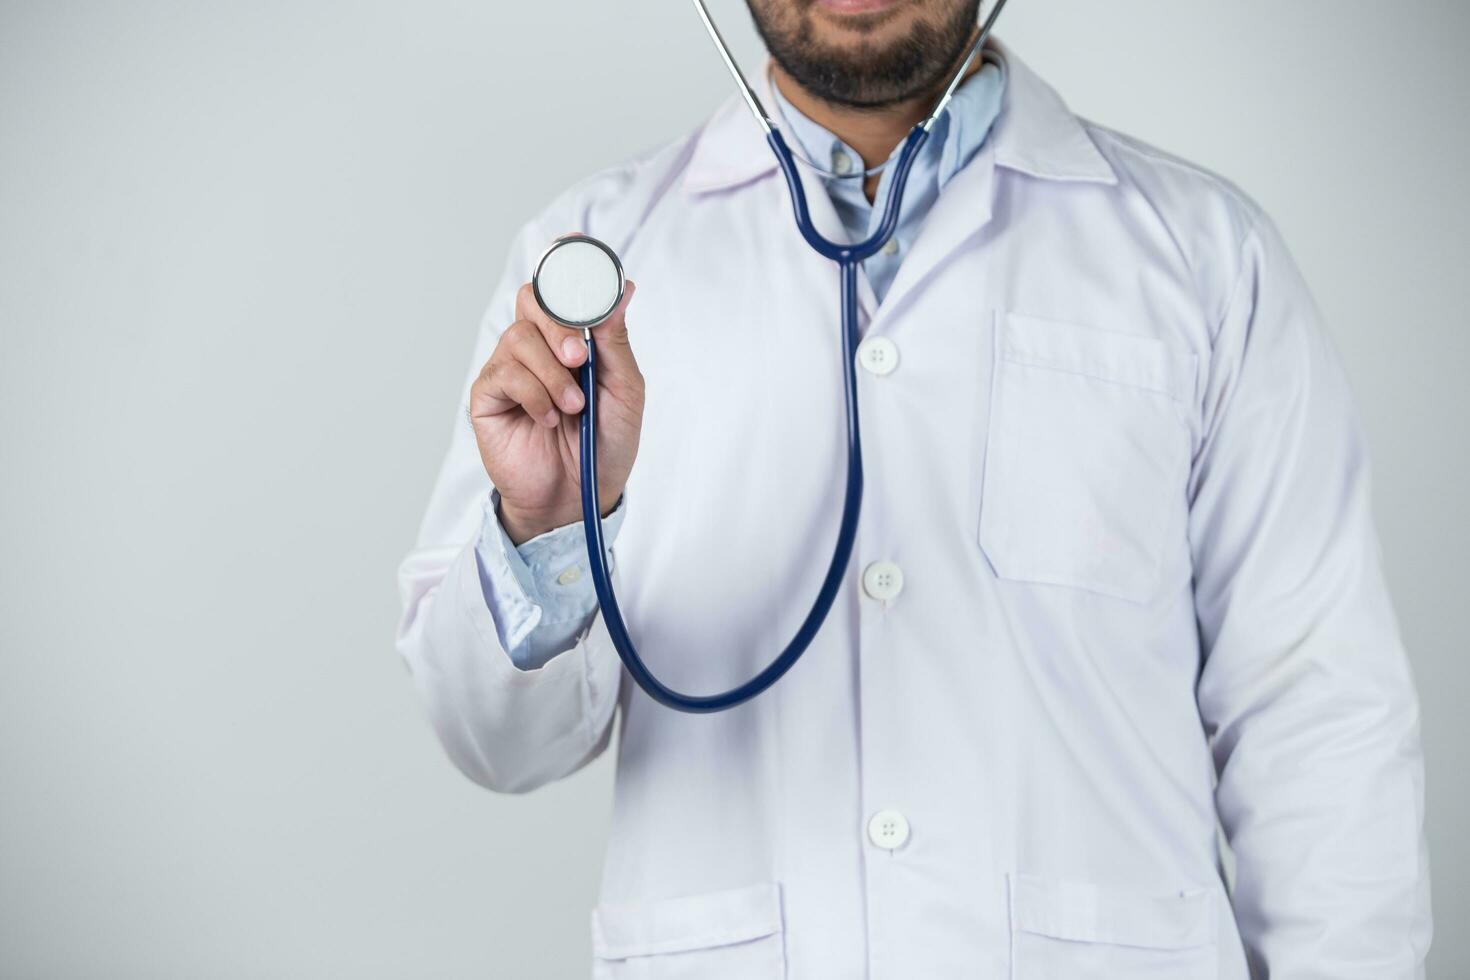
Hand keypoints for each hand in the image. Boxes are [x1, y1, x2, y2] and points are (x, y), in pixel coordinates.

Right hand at [470, 271, 642, 544]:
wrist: (581, 497)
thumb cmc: (604, 445)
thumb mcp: (624, 390)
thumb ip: (615, 339)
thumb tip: (623, 288)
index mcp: (573, 337)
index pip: (562, 287)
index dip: (566, 262)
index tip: (574, 241)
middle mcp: (539, 346)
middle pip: (533, 298)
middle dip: (558, 322)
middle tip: (579, 357)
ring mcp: (510, 368)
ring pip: (519, 337)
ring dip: (552, 374)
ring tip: (572, 408)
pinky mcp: (488, 395)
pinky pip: (504, 373)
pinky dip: (533, 395)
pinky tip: (548, 419)